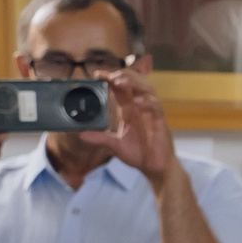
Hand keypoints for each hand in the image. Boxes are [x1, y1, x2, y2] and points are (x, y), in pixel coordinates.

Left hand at [77, 68, 173, 185]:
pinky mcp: (160, 122)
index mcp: (129, 110)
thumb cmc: (139, 154)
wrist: (155, 168)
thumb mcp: (115, 145)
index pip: (120, 89)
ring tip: (120, 82)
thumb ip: (100, 138)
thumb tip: (81, 135)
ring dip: (134, 83)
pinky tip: (138, 101)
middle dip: (123, 75)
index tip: (98, 74)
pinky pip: (156, 107)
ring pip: (147, 90)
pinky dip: (147, 102)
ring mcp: (151, 113)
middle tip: (110, 76)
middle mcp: (140, 108)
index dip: (111, 79)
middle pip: (135, 83)